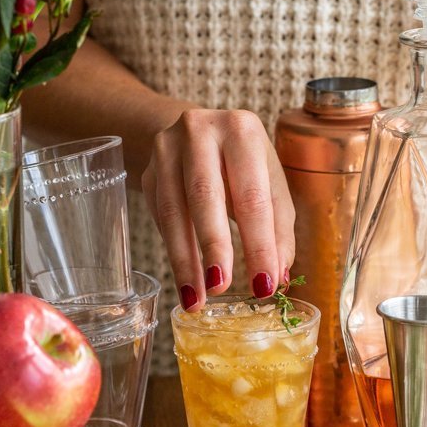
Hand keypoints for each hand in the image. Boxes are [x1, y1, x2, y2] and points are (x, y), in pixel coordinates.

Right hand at [141, 108, 294, 309]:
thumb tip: (278, 277)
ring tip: (197, 296)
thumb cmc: (242, 164)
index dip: (258, 244)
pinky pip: (159, 216)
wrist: (197, 133)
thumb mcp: (269, 183)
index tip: (264, 285)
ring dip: (185, 259)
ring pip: (173, 210)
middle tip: (221, 286)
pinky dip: (173, 250)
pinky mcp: (148, 171)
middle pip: (206, 196)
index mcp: (242, 130)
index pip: (252, 196)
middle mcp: (201, 131)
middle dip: (214, 246)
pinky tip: (184, 277)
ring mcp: (167, 149)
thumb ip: (277, 228)